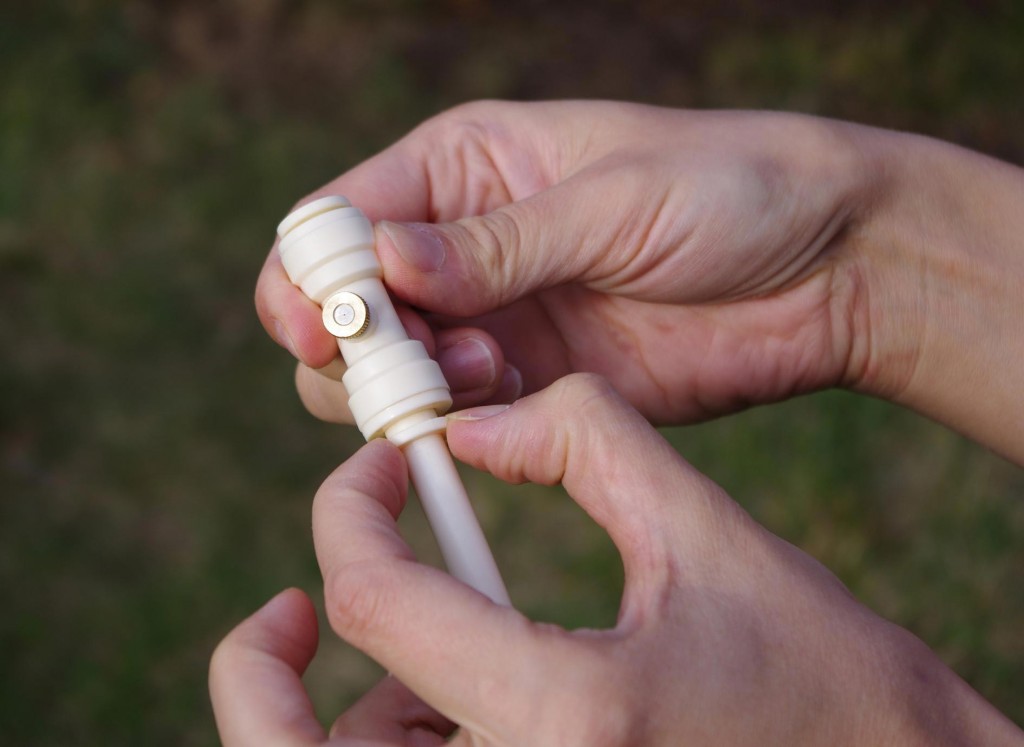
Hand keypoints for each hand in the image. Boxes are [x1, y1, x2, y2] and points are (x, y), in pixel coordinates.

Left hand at [210, 375, 1021, 744]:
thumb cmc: (830, 678)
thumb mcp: (710, 537)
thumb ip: (589, 445)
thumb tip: (483, 424)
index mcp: (564, 717)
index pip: (377, 601)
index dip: (352, 513)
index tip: (382, 470)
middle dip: (263, 675)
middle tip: (289, 614)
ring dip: (345, 715)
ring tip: (417, 645)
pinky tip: (456, 702)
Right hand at [259, 100, 884, 425]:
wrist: (825, 269)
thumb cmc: (725, 191)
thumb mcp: (609, 200)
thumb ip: (495, 245)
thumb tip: (382, 266)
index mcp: (464, 166)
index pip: (338, 218)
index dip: (314, 274)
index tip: (325, 325)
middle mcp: (462, 245)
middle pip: (347, 305)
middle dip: (355, 343)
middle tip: (412, 360)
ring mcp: (495, 319)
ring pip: (390, 372)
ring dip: (408, 387)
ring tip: (484, 370)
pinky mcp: (533, 384)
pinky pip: (458, 418)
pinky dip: (458, 425)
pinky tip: (509, 401)